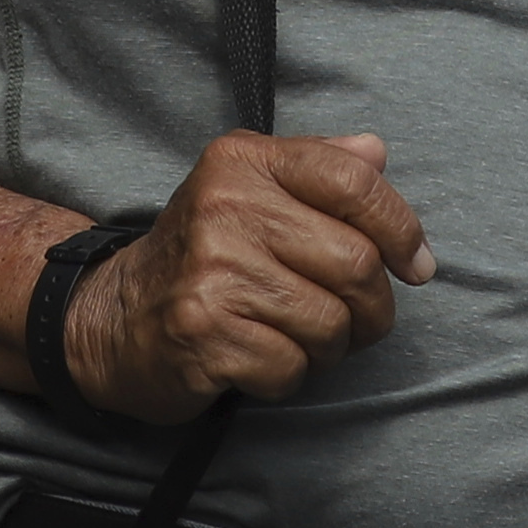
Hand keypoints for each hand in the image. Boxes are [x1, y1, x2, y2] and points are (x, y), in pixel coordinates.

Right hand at [60, 130, 436, 422]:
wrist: (111, 317)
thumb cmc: (200, 256)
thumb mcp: (249, 191)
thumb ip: (317, 167)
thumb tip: (377, 152)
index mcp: (243, 161)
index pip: (353, 182)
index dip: (402, 228)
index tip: (415, 265)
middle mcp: (225, 208)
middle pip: (357, 262)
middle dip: (371, 307)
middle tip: (353, 320)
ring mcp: (212, 271)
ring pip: (331, 323)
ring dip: (328, 347)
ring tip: (295, 337)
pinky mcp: (204, 333)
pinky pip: (291, 368)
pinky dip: (287, 376)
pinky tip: (258, 359)